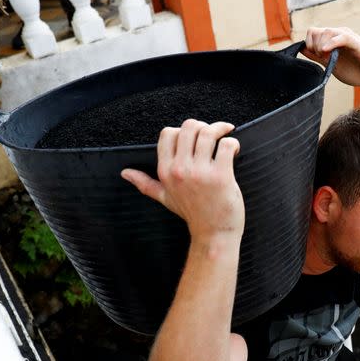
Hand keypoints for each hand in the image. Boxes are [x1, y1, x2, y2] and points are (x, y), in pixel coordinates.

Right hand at [121, 120, 244, 241]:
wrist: (214, 234)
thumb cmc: (193, 214)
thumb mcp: (165, 198)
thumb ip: (145, 184)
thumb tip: (125, 173)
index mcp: (165, 171)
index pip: (168, 133)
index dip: (183, 131)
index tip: (196, 138)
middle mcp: (180, 170)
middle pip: (189, 127)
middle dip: (204, 126)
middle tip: (214, 136)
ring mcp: (200, 172)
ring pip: (208, 133)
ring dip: (220, 130)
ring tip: (225, 139)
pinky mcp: (221, 176)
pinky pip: (226, 145)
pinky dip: (232, 143)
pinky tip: (234, 150)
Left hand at [301, 26, 359, 88]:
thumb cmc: (357, 71)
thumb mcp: (332, 65)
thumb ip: (318, 57)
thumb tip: (302, 49)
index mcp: (332, 39)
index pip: (312, 32)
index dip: (308, 44)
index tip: (314, 58)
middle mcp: (339, 34)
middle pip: (316, 31)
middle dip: (313, 47)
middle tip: (321, 60)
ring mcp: (348, 37)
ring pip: (327, 32)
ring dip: (321, 46)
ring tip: (326, 58)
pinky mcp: (357, 43)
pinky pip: (342, 37)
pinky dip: (331, 43)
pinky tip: (327, 52)